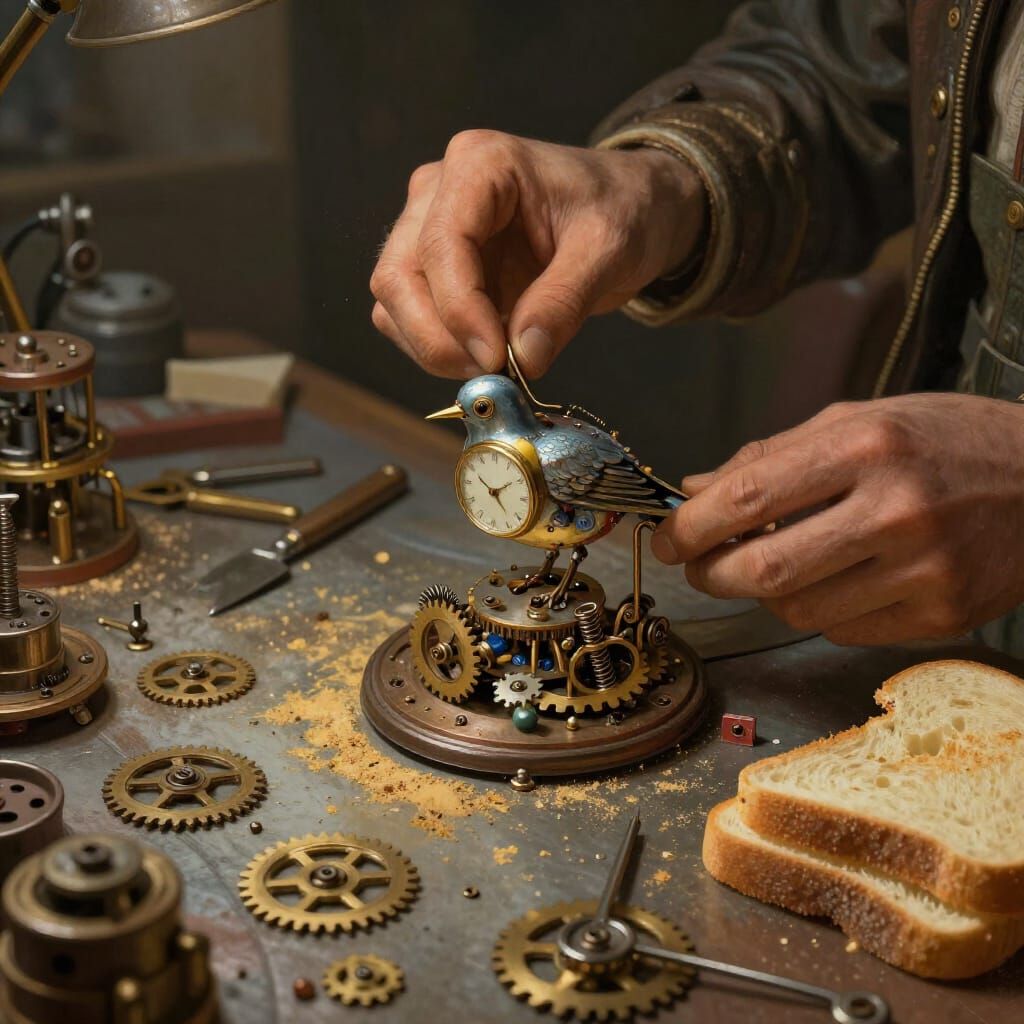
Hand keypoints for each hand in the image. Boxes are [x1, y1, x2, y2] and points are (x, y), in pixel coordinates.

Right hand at [370, 131, 704, 378]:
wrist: (627, 209)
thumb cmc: (621, 210)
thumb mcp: (610, 251)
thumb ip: (564, 302)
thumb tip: (524, 359)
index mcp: (480, 164)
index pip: (441, 243)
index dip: (460, 310)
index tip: (496, 358)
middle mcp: (438, 190)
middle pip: (399, 276)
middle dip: (439, 338)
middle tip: (494, 374)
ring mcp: (426, 228)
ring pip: (394, 303)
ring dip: (436, 348)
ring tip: (498, 365)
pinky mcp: (431, 268)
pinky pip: (409, 319)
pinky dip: (440, 349)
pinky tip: (489, 354)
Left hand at [650, 394, 1023, 644]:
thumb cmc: (948, 440)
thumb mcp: (861, 420)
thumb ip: (773, 455)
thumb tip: (697, 489)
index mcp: (867, 445)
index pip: (747, 495)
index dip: (691, 526)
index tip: (669, 537)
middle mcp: (895, 509)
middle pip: (762, 569)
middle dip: (709, 573)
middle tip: (697, 566)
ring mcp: (924, 570)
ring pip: (797, 609)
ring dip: (764, 594)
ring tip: (770, 565)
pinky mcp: (943, 615)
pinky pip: (842, 630)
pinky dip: (818, 610)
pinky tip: (832, 581)